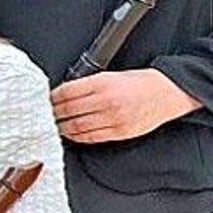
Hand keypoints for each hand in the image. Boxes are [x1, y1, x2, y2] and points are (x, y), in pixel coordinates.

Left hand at [51, 68, 200, 143]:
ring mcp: (113, 119)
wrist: (168, 92)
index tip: (45, 100)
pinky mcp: (120, 132)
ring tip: (54, 125)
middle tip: (44, 114)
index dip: (52, 98)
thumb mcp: (112, 74)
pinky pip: (91, 137)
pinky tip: (71, 133)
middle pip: (69, 111)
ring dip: (62, 127)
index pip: (67, 92)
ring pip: (77, 127)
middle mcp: (107, 101)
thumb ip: (89, 84)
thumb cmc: (140, 82)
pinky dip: (77, 136)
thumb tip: (65, 93)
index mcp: (103, 83)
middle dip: (54, 114)